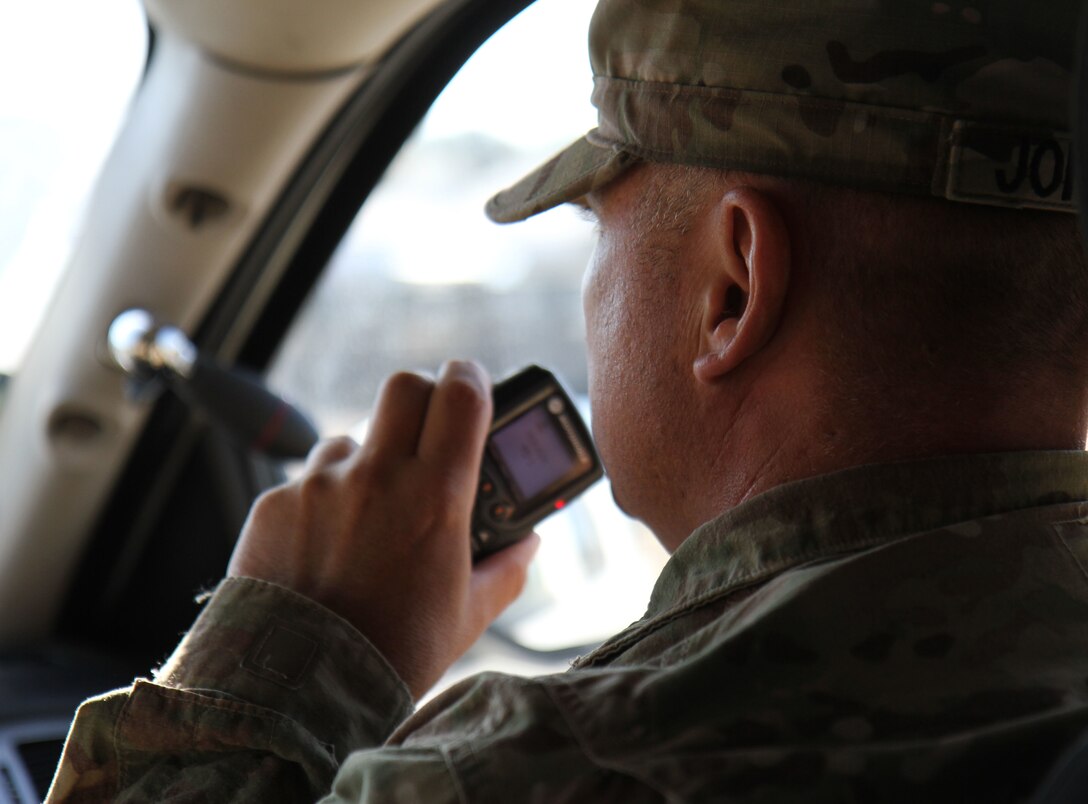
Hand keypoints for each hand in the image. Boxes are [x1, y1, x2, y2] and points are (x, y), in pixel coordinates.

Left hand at [228, 361, 539, 698]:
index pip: (461, 395)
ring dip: (367, 461)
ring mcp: (320, 486)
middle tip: (427, 430)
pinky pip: (307, 480)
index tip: (473, 386)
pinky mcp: (275, 503)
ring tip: (369, 516)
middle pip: (404, 387)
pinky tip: (326, 547)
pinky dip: (323, 501)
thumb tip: (528, 543)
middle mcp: (377, 477)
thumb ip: (505, 570)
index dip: (471, 379)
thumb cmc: (393, 652)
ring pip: (352, 439)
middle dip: (421, 398)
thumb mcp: (466, 616)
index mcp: (435, 497)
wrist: (301, 688)